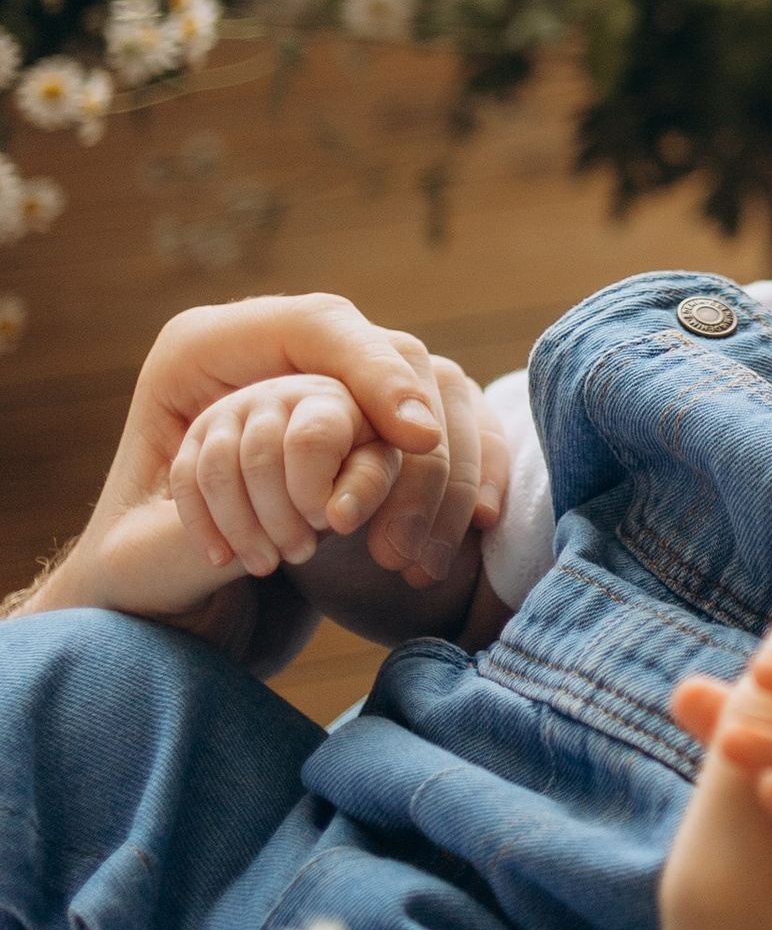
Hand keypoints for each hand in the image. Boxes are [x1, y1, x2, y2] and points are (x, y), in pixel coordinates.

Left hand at [12, 297, 509, 670]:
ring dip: (445, 475)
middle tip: (402, 540)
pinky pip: (453, 427)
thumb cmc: (135, 571)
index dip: (374, 372)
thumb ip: (215, 499)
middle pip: (389, 354)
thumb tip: (322, 458)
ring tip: (416, 563)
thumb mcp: (142, 543)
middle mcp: (277, 355)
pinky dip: (472, 470)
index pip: (315, 325)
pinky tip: (477, 522)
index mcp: (202, 352)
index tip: (415, 436)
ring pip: (435, 390)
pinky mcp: (370, 428)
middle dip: (417, 443)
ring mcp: (333, 386)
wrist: (151, 603)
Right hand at [169, 375, 383, 580]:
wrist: (310, 457)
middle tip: (300, 555)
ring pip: (217, 471)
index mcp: (325, 396)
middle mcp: (273, 394)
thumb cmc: (349, 461)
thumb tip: (339, 517)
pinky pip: (186, 480)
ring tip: (266, 564)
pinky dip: (201, 525)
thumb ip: (366, 486)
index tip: (327, 524)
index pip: (309, 440)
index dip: (313, 492)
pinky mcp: (198, 437)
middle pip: (260, 459)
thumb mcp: (372, 470)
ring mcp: (229, 412)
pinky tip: (221, 559)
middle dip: (279, 520)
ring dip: (240, 528)